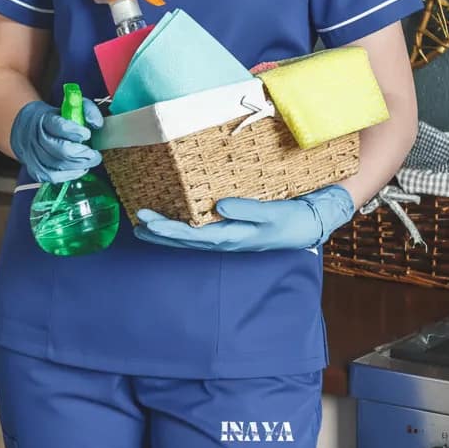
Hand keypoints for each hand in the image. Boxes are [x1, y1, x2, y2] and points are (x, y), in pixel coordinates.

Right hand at [9, 98, 103, 182]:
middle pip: (61, 150)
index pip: (59, 126)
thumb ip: (87, 111)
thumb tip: (97, 123)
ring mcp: (33, 156)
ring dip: (79, 165)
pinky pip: (54, 177)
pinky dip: (70, 175)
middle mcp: (36, 138)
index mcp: (44, 120)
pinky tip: (80, 169)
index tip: (87, 133)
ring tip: (90, 160)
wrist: (27, 129)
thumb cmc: (54, 118)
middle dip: (82, 153)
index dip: (75, 132)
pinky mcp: (36, 170)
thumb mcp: (70, 107)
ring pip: (59, 165)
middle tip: (94, 154)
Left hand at [133, 184, 355, 251]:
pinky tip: (173, 222)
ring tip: (144, 227)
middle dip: (161, 233)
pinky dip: (183, 229)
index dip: (171, 230)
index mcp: (233, 237)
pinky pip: (200, 232)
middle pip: (187, 240)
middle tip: (138, 222)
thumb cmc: (292, 218)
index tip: (150, 223)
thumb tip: (219, 207)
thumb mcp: (273, 214)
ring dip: (167, 234)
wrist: (311, 224)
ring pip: (191, 238)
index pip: (195, 236)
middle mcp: (227, 239)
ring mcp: (229, 236)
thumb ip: (247, 210)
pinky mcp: (232, 230)